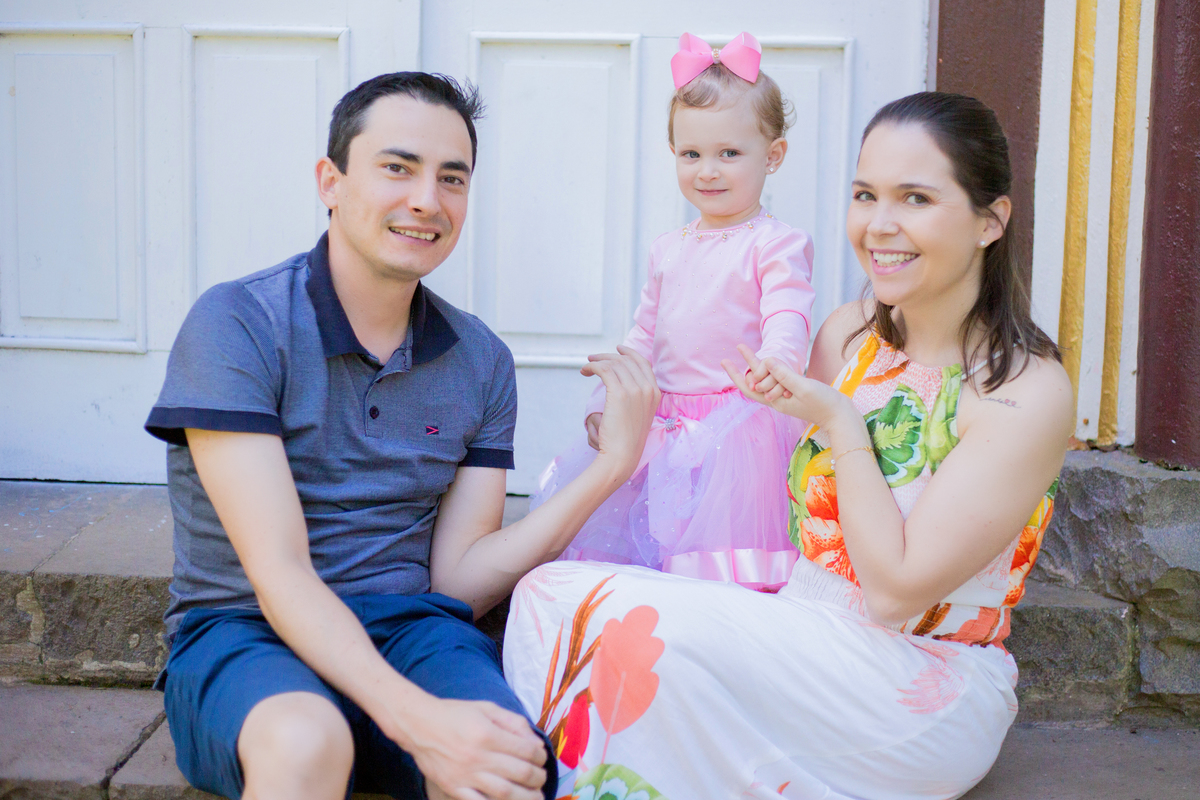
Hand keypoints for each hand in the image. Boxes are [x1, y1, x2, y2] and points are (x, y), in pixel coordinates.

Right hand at [403, 697, 546, 799]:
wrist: (419, 725)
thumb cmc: (455, 714)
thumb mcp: (486, 709)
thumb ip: (513, 722)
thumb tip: (536, 744)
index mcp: (488, 734)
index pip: (526, 750)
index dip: (540, 756)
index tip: (541, 758)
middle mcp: (478, 756)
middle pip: (520, 773)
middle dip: (537, 777)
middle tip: (541, 777)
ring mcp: (465, 775)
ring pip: (505, 793)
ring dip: (526, 797)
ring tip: (536, 797)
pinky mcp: (454, 788)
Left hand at [580, 345, 659, 476]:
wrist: (622, 455)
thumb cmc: (626, 440)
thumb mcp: (637, 415)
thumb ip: (635, 398)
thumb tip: (620, 384)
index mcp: (655, 393)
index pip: (643, 363)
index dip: (629, 353)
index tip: (617, 350)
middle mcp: (648, 388)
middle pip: (627, 361)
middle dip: (609, 356)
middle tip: (593, 358)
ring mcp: (635, 390)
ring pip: (615, 364)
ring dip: (598, 361)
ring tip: (586, 367)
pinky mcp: (620, 393)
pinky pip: (604, 370)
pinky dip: (592, 367)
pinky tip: (585, 371)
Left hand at [722, 345, 855, 432]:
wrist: (842, 417)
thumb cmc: (825, 404)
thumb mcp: (804, 387)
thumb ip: (785, 375)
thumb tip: (767, 360)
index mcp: (775, 401)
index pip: (749, 387)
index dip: (736, 374)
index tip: (727, 359)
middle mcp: (777, 400)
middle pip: (755, 383)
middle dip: (745, 366)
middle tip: (738, 346)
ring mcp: (786, 398)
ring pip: (766, 382)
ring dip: (757, 367)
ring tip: (748, 351)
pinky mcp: (796, 394)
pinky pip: (777, 382)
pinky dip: (771, 371)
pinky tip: (770, 365)